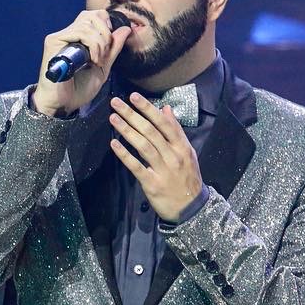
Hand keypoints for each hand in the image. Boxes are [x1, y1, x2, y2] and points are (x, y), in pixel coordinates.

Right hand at [31, 10, 131, 117]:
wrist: (63, 104)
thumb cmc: (79, 89)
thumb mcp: (104, 68)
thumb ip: (113, 48)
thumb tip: (126, 29)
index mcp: (79, 38)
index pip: (95, 16)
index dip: (107, 25)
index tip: (109, 45)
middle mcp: (68, 34)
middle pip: (92, 15)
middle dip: (105, 32)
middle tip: (105, 53)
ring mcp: (60, 37)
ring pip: (87, 23)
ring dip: (99, 42)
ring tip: (97, 60)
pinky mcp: (54, 41)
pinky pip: (79, 32)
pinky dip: (92, 45)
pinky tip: (92, 59)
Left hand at [108, 92, 203, 221]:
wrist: (191, 208)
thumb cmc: (187, 178)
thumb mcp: (187, 152)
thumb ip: (176, 131)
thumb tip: (166, 109)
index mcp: (182, 146)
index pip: (164, 123)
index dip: (148, 109)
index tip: (134, 97)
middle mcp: (173, 155)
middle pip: (150, 131)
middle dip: (132, 115)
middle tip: (116, 103)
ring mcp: (162, 169)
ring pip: (143, 145)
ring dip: (127, 130)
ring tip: (113, 118)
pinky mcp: (152, 183)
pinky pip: (136, 166)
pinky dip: (125, 155)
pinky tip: (114, 144)